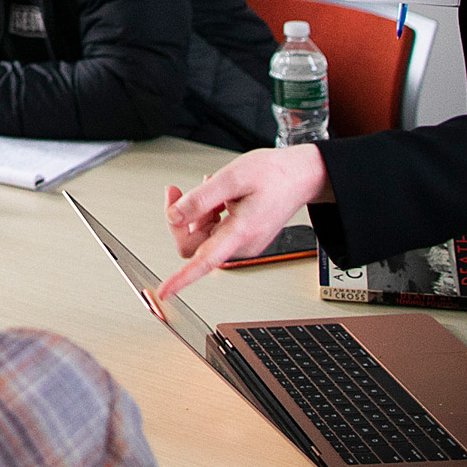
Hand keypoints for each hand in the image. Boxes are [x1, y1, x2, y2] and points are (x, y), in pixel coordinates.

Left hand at [155, 145, 330, 301]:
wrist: (301, 176)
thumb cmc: (275, 175)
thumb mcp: (232, 177)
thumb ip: (201, 198)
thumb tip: (174, 216)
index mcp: (241, 232)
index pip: (205, 261)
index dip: (182, 278)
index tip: (165, 291)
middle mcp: (242, 244)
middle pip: (194, 244)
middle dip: (182, 218)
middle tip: (177, 192)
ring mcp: (243, 242)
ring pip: (202, 235)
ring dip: (198, 212)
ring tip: (213, 189)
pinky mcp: (242, 236)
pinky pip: (213, 229)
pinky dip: (209, 211)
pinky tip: (220, 196)